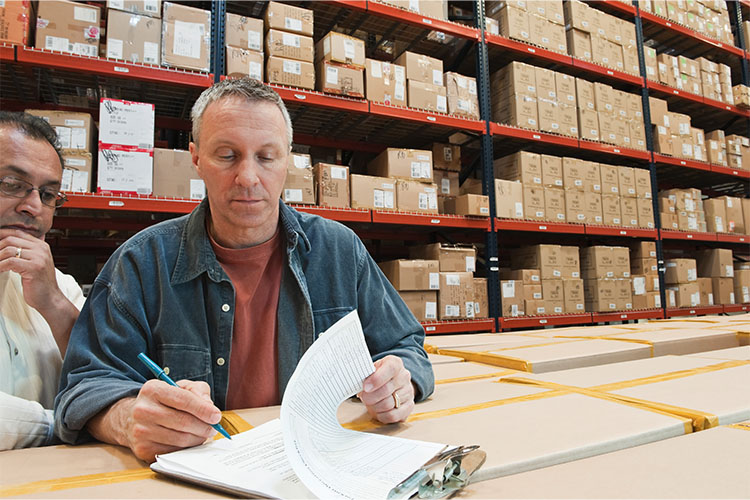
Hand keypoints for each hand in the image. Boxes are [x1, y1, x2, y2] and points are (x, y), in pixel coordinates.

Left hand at [0, 228, 79, 354]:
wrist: (50, 298)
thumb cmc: (39, 284)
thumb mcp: (34, 263)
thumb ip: (25, 252)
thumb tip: (6, 244)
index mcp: (41, 245)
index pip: (17, 232)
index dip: (2, 234)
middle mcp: (41, 249)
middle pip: (11, 239)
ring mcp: (39, 258)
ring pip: (8, 250)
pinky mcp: (34, 267)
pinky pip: (10, 262)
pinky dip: (0, 266)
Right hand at [89, 379, 222, 462]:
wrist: (132, 418)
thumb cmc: (163, 400)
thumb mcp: (180, 387)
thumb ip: (198, 391)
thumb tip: (210, 407)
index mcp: (152, 389)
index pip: (183, 400)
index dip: (203, 409)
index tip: (216, 416)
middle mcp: (143, 410)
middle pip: (183, 422)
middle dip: (204, 426)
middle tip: (213, 428)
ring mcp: (140, 431)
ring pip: (180, 439)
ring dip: (198, 438)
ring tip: (203, 433)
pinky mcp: (142, 449)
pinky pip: (173, 451)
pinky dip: (186, 447)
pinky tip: (188, 440)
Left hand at [359, 355, 414, 423]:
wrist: (390, 383)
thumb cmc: (377, 377)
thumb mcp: (371, 370)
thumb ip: (365, 374)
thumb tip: (354, 382)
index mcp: (395, 363)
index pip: (390, 368)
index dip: (377, 379)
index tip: (365, 387)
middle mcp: (404, 376)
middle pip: (387, 389)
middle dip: (371, 397)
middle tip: (364, 397)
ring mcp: (408, 392)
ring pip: (389, 404)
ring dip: (375, 406)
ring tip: (371, 404)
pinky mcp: (409, 406)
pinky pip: (394, 415)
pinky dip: (382, 416)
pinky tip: (378, 411)